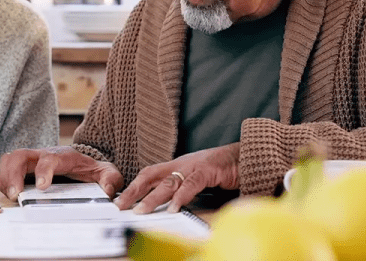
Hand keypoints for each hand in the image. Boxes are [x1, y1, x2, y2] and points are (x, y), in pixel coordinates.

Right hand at [0, 147, 123, 200]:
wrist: (83, 163)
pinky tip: (10, 195)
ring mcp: (31, 161)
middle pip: (21, 155)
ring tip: (10, 196)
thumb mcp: (107, 173)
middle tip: (15, 195)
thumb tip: (108, 190)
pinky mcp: (23, 168)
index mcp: (63, 156)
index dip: (44, 171)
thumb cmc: (92, 170)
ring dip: (5, 178)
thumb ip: (110, 179)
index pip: (50, 159)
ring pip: (10, 160)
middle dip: (14, 174)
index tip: (42, 187)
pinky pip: (6, 169)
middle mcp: (43, 155)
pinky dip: (4, 181)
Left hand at [114, 142, 239, 213]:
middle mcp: (182, 164)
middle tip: (120, 205)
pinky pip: (192, 183)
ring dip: (153, 198)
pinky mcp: (210, 170)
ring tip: (141, 211)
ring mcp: (195, 166)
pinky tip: (174, 207)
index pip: (149, 174)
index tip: (120, 200)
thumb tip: (168, 206)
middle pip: (151, 176)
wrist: (246, 154)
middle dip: (134, 191)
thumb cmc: (222, 168)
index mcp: (177, 165)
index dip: (133, 186)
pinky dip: (182, 196)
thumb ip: (182, 189)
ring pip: (168, 182)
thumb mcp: (197, 178)